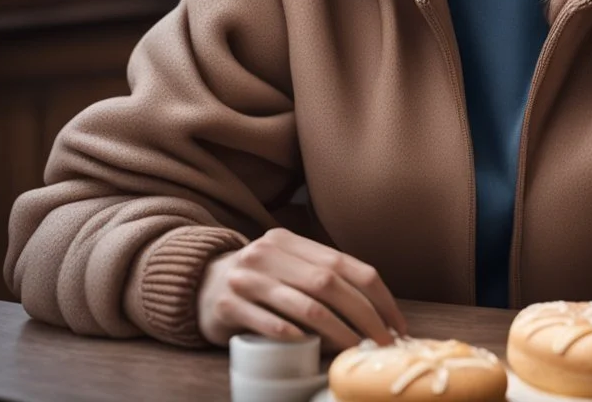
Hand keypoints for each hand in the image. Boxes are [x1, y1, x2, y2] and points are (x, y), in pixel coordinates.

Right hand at [196, 227, 408, 349]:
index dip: (377, 295)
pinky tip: (307, 348)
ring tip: (354, 351)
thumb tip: (374, 313)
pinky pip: (266, 321)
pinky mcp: (226, 305)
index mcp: (291, 241)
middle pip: (329, 283)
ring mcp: (246, 278)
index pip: (347, 264)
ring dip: (335, 330)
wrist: (195, 284)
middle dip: (363, 315)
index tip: (396, 324)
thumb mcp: (286, 267)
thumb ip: (320, 277)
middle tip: (381, 343)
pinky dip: (291, 335)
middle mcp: (270, 253)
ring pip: (303, 303)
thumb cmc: (256, 282)